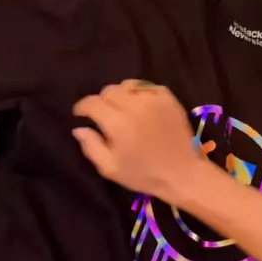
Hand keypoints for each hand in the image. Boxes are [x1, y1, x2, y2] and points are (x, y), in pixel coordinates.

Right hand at [72, 80, 201, 201]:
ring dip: (120, 95)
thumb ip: (91, 147)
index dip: (82, 107)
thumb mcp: (111, 168)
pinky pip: (146, 87)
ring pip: (127, 85)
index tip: (81, 114)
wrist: (183, 173)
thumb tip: (79, 129)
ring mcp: (153, 99)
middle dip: (101, 101)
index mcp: (118, 123)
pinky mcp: (168, 98)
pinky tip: (141, 107)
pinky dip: (139, 94)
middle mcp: (134, 105)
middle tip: (103, 116)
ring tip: (122, 109)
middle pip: (109, 91)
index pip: (92, 103)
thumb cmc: (144, 175)